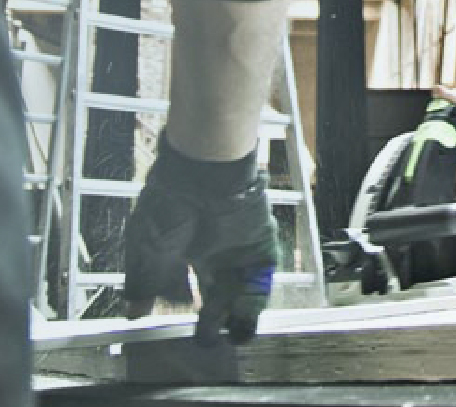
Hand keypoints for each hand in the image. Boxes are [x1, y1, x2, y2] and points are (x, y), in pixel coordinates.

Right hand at [123, 169, 278, 344]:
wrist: (205, 174)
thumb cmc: (169, 206)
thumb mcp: (144, 248)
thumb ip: (142, 282)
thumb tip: (133, 314)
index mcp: (181, 245)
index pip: (180, 281)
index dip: (177, 301)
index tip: (171, 316)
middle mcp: (210, 248)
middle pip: (212, 289)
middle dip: (208, 317)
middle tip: (203, 340)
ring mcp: (237, 247)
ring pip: (237, 288)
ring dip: (232, 315)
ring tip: (225, 338)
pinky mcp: (260, 244)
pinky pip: (261, 278)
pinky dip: (254, 302)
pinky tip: (244, 323)